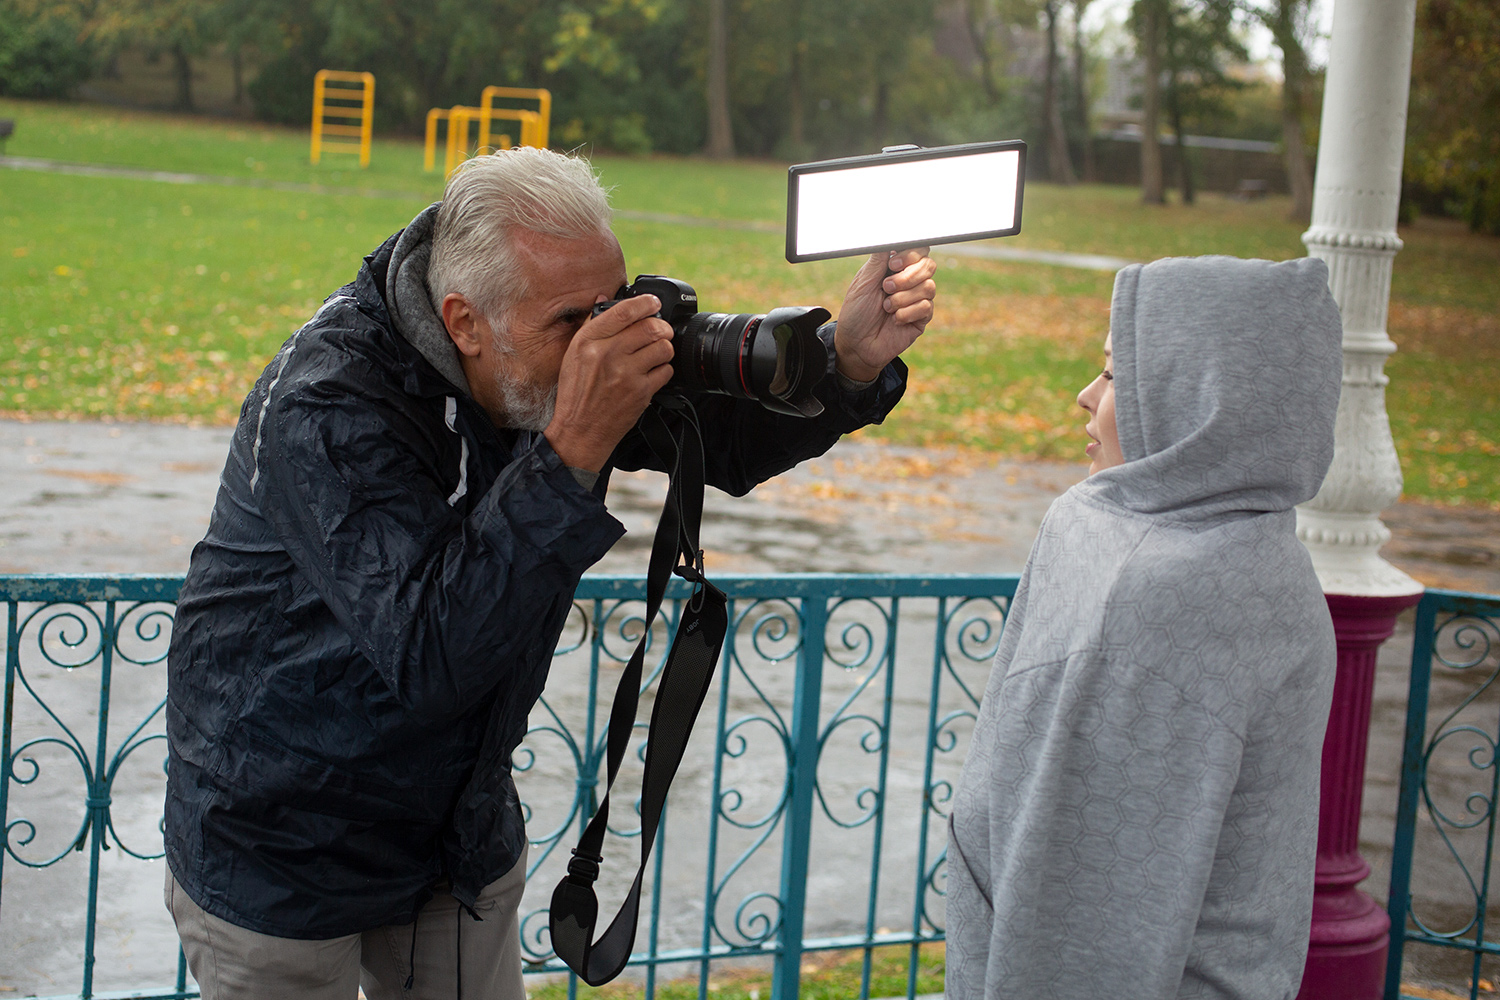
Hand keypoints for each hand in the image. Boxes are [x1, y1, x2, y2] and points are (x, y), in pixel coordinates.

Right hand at [545, 296, 673, 472]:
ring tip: (656, 353)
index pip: (624, 311)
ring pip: (663, 347)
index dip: (645, 303)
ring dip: (664, 348)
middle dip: (662, 327)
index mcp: (588, 341)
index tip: (654, 302)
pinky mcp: (641, 392)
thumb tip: (607, 300)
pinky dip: (663, 370)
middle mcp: (607, 354)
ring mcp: (626, 374)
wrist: (580, 431)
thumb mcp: (573, 355)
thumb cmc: (576, 394)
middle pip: (650, 327)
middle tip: (662, 330)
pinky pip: (666, 371)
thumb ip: (592, 327)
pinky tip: (652, 374)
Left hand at [833, 248, 937, 382]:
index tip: (893, 264)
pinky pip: (927, 307)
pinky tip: (894, 319)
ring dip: (904, 297)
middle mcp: (909, 281)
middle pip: (928, 265)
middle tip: (886, 287)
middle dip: (907, 276)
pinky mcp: (922, 318)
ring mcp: (917, 299)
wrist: (856, 345)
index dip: (910, 254)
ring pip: (929, 286)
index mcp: (895, 268)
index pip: (918, 250)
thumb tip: (887, 236)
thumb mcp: (863, 282)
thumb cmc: (856, 313)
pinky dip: (907, 312)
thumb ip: (878, 259)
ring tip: (886, 307)